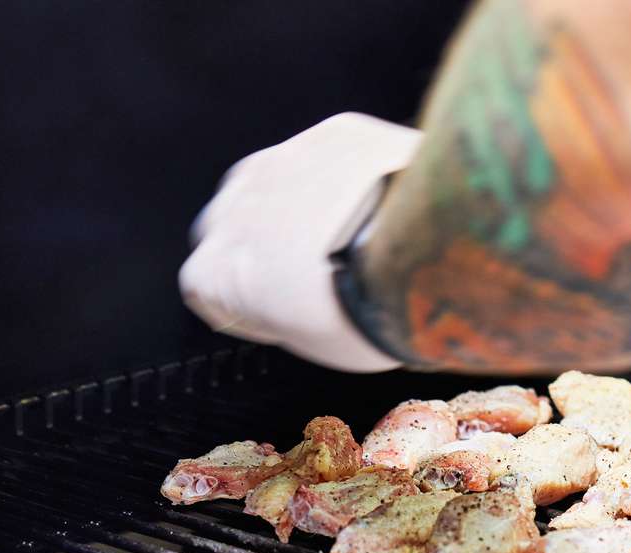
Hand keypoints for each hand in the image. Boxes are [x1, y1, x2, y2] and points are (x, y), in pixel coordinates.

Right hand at [179, 113, 421, 371]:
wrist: (424, 259)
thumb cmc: (367, 315)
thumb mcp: (312, 342)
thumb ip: (283, 313)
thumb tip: (300, 303)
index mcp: (215, 272)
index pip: (206, 287)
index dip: (249, 303)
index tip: (279, 313)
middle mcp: (236, 206)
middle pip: (234, 225)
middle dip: (268, 244)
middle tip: (315, 274)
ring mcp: (283, 159)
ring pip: (278, 181)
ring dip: (302, 204)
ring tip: (348, 236)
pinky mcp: (335, 132)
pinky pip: (334, 156)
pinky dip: (352, 176)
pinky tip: (383, 203)